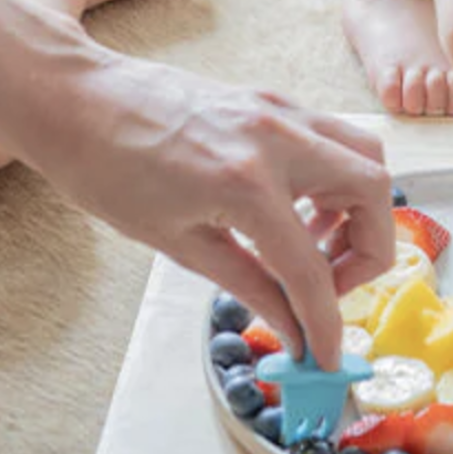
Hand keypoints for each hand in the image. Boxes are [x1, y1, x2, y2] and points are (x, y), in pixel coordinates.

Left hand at [39, 59, 394, 370]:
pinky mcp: (270, 99)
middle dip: (370, 249)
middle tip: (331, 286)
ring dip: (358, 207)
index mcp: (247, 183)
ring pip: (362, 152)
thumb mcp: (176, 243)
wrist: (78, 101)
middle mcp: (276, 138)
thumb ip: (249, 284)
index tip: (326, 354)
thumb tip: (291, 327)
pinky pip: (329, 136)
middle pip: (373, 189)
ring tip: (313, 246)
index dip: (326, 321)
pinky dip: (332, 176)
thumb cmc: (108, 169)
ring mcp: (278, 109)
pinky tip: (292, 209)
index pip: (311, 267)